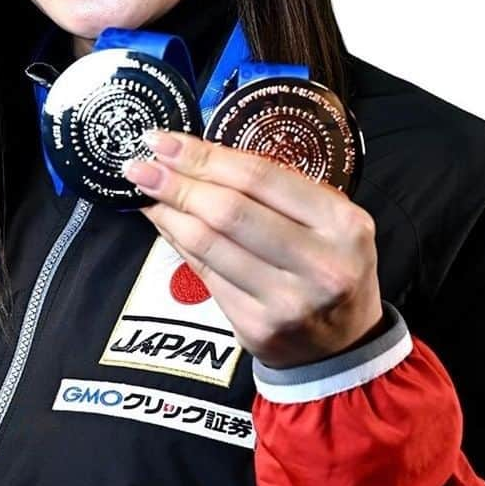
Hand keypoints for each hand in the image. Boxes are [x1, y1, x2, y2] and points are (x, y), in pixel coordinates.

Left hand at [123, 128, 382, 369]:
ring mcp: (287, 301)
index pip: (260, 177)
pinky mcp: (257, 327)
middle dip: (177, 182)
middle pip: (229, 211)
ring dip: (169, 212)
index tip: (166, 141)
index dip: (205, 156)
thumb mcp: (329, 223)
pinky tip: (166, 224)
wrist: (344, 344)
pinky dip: (179, 243)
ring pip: (209, 244)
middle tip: (140, 165)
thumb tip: (200, 158)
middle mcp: (320, 264)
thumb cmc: (331, 267)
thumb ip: (279, 192)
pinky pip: (205, 274)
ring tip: (146, 192)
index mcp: (342, 224)